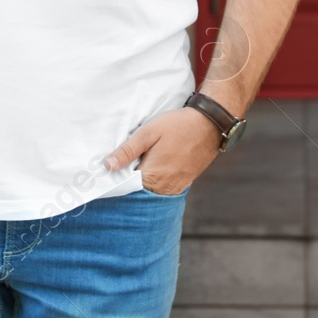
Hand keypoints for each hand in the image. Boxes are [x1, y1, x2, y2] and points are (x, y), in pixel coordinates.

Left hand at [103, 107, 221, 195]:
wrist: (210, 124)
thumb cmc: (178, 126)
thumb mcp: (148, 133)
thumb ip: (127, 151)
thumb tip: (107, 166)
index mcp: (152, 176)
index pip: (126, 187)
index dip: (116, 180)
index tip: (108, 172)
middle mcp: (164, 187)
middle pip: (139, 192)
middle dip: (129, 182)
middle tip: (123, 166)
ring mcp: (176, 187)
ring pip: (151, 192)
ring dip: (143, 183)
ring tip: (138, 165)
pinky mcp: (184, 184)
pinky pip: (164, 189)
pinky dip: (155, 183)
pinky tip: (153, 168)